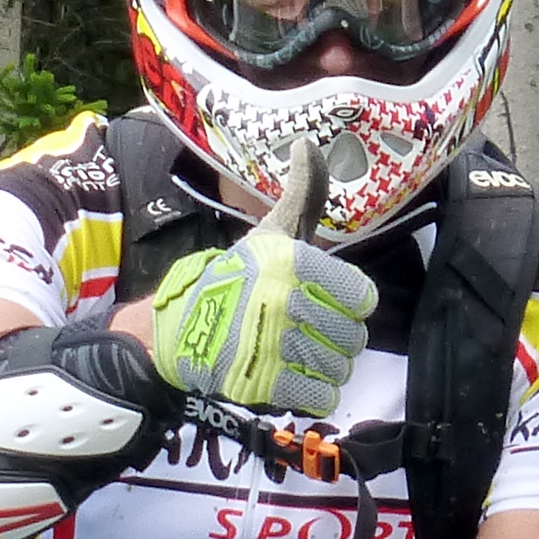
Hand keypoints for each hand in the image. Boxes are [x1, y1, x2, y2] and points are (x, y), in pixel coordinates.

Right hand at [142, 156, 374, 417]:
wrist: (177, 330)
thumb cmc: (234, 280)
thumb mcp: (270, 233)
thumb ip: (303, 195)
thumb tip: (309, 142)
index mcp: (292, 261)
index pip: (362, 297)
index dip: (348, 304)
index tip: (325, 302)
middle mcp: (285, 299)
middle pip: (353, 337)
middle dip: (335, 339)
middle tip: (308, 333)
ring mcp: (276, 344)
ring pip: (340, 367)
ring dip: (324, 367)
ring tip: (298, 356)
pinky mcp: (266, 383)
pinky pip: (321, 396)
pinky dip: (312, 393)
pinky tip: (293, 379)